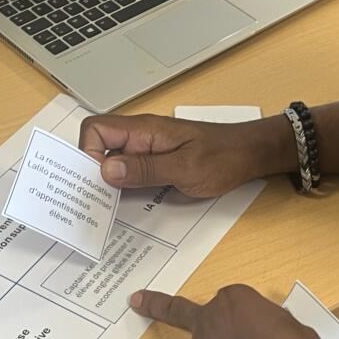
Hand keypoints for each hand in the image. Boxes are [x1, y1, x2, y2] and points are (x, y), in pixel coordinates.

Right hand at [79, 114, 295, 197]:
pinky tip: (123, 206)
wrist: (250, 155)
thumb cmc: (224, 156)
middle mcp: (140, 138)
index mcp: (143, 130)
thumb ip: (146, 169)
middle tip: (94, 201)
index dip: (87, 153)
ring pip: (112, 163)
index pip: (95, 130)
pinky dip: (122, 189)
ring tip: (104, 208)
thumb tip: (107, 170)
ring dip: (106, 183)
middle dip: (91, 172)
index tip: (95, 181)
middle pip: (98, 147)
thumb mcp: (185, 168)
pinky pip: (129, 173)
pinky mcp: (154, 164)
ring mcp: (146, 151)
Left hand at [130, 284, 329, 338]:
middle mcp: (210, 319)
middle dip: (159, 305)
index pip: (234, 300)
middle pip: (186, 312)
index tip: (255, 325)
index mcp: (236, 299)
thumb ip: (279, 327)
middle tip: (138, 300)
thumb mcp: (299, 332)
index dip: (246, 314)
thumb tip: (274, 337)